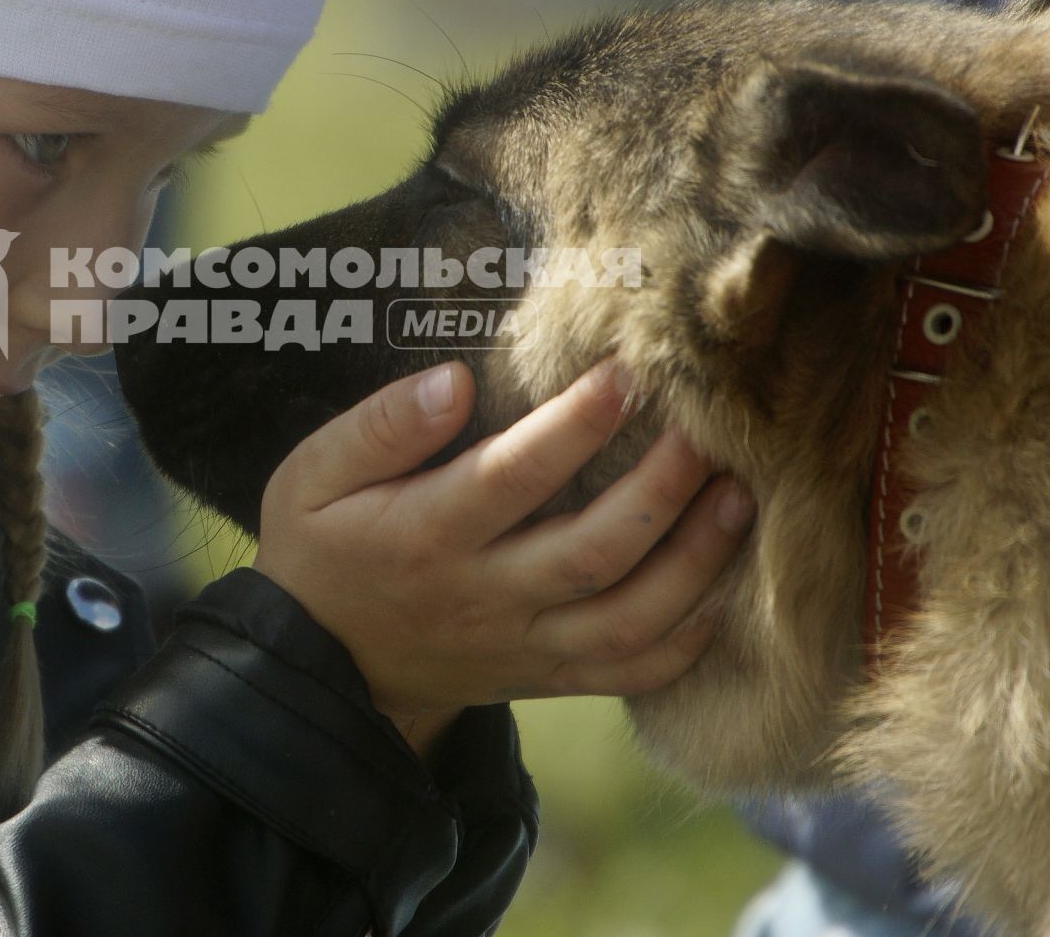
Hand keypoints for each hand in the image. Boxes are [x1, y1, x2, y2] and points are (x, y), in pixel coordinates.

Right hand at [251, 357, 753, 751]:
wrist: (321, 668)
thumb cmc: (321, 550)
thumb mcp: (309, 478)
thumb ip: (378, 428)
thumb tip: (455, 382)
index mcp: (424, 536)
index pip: (512, 478)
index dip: (575, 425)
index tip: (626, 373)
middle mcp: (483, 596)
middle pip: (593, 552)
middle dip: (663, 490)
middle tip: (708, 430)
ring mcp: (522, 646)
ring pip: (629, 620)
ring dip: (697, 562)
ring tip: (739, 496)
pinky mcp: (548, 677)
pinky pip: (632, 672)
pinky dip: (691, 636)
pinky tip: (725, 581)